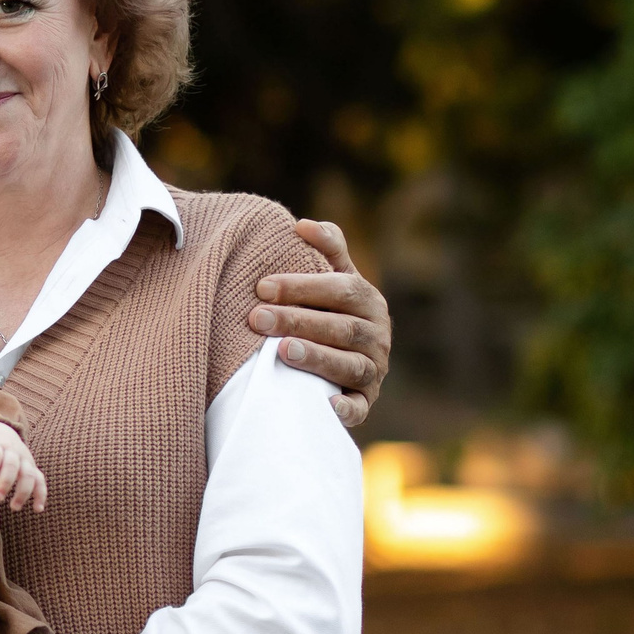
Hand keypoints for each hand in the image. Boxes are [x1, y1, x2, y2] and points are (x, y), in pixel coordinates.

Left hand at [0, 421, 47, 511]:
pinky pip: (40, 480)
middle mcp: (11, 450)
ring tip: (14, 507)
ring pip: (28, 473)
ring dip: (23, 491)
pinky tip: (38, 509)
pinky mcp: (32, 468)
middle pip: (12, 464)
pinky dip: (41, 494)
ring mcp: (24, 459)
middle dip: (6, 482)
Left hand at [249, 219, 392, 428]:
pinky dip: (346, 408)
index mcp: (368, 301)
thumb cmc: (329, 310)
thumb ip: (327, 249)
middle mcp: (377, 335)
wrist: (343, 361)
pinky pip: (359, 408)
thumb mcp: (334, 278)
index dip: (303, 286)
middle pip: (340, 327)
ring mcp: (373, 370)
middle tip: (257, 318)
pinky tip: (326, 404)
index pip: (340, 288)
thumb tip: (302, 224)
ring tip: (282, 352)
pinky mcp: (365, 401)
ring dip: (317, 358)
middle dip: (297, 320)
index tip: (262, 286)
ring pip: (349, 365)